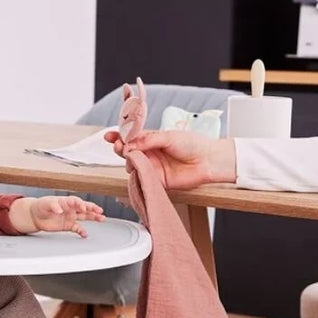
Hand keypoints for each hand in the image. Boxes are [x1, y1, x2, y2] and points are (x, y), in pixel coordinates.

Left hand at [13, 194, 104, 235]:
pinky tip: (85, 234)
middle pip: (84, 208)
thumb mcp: (46, 204)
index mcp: (66, 201)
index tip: (84, 208)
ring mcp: (70, 217)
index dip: (81, 204)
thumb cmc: (41, 206)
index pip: (76, 201)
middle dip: (92, 209)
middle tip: (100, 211)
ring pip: (84, 216)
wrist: (35, 216)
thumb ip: (53, 205)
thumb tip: (59, 209)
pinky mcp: (68, 225)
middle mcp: (70, 209)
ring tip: (101, 219)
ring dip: (93, 217)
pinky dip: (82, 231)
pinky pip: (77, 228)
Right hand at [104, 127, 237, 190]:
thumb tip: (131, 143)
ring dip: (128, 161)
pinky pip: (142, 179)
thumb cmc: (193, 144)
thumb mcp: (169, 136)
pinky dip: (136, 175)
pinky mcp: (157, 181)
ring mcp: (153, 167)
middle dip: (120, 148)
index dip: (119, 136)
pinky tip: (135, 169)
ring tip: (131, 156)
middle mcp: (150, 153)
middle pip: (128, 152)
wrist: (208, 161)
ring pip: (132, 165)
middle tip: (118, 146)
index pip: (131, 137)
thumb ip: (149, 140)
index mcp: (152, 139)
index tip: (110, 136)